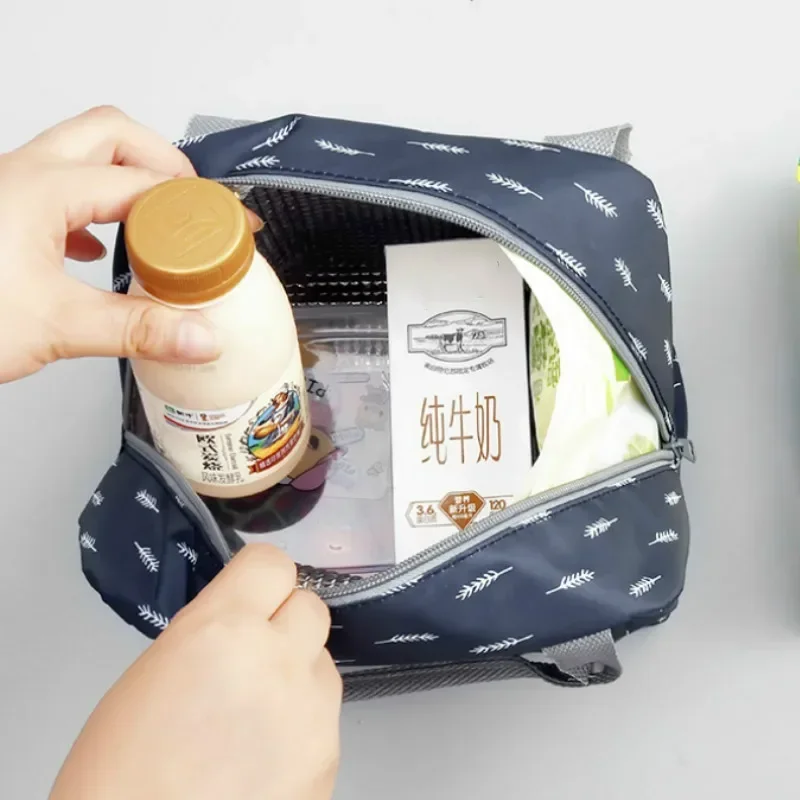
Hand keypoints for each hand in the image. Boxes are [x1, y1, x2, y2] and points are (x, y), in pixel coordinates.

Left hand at [0, 106, 260, 383]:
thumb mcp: (54, 326)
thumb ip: (137, 330)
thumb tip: (199, 334)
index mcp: (41, 189)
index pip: (142, 181)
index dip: (196, 205)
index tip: (227, 230)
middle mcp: (23, 176)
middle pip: (111, 134)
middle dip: (162, 163)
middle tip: (193, 204)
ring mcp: (8, 192)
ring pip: (80, 157)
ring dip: (125, 181)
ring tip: (158, 223)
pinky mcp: (1, 217)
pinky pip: (56, 192)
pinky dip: (92, 211)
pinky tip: (98, 248)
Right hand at [50, 544, 341, 799]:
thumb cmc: (121, 774)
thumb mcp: (155, 671)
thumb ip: (211, 632)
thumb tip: (243, 619)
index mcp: (223, 630)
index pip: (272, 563)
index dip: (259, 580)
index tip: (251, 594)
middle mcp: (278, 660)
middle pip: (311, 607)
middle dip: (284, 624)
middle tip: (254, 654)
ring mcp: (311, 710)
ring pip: (323, 660)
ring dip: (298, 672)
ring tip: (256, 712)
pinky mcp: (329, 756)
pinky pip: (326, 713)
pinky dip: (303, 722)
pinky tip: (266, 752)